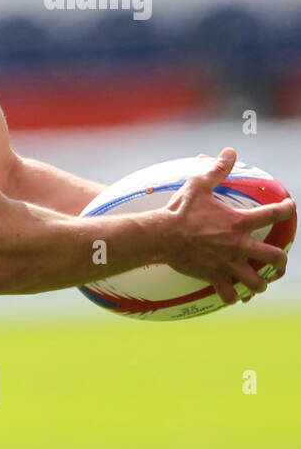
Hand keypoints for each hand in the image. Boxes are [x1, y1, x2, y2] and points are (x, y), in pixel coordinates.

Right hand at [162, 148, 293, 303]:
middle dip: (280, 261)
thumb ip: (217, 169)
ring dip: (260, 283)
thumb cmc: (180, 210)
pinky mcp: (213, 276)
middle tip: (278, 261)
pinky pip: (228, 293)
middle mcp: (239, 245)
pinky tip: (233, 296)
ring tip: (259, 283)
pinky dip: (232, 296)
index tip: (289, 208)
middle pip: (274, 257)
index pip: (274, 214)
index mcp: (239, 223)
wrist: (161, 236)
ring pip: (256, 280)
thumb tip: (230, 152)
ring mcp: (228, 263)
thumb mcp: (199, 185)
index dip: (286, 210)